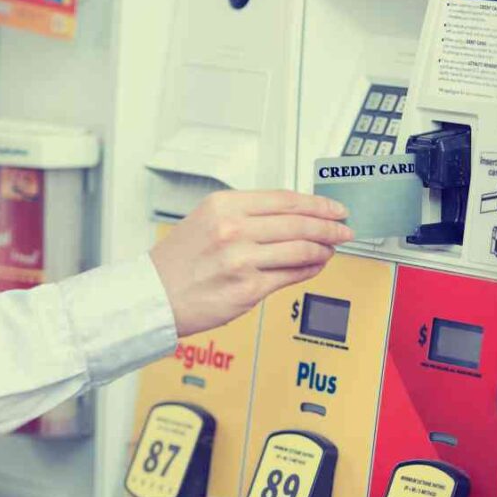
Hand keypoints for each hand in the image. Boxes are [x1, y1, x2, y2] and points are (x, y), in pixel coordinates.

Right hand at [150, 190, 352, 336]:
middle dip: (329, 226)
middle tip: (344, 228)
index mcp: (224, 206)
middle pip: (298, 223)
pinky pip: (291, 276)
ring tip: (332, 248)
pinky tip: (316, 265)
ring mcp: (241, 260)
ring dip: (324, 249)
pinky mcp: (248, 290)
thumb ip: (247, 214)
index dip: (317, 204)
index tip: (334, 208)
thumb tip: (292, 214)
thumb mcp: (207, 219)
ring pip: (300, 249)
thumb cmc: (178, 262)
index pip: (285, 200)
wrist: (152, 296)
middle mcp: (233, 230)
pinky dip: (310, 269)